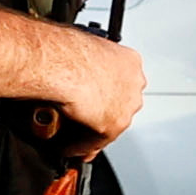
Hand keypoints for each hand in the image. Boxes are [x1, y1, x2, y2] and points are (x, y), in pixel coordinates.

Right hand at [48, 26, 147, 147]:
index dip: (104, 91)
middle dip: (103, 112)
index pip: (120, 81)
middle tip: (81, 118)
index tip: (92, 96)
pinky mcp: (112, 126)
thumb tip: (64, 63)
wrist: (62, 65)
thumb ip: (82, 60)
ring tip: (72, 137)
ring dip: (92, 131)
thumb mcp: (78, 46)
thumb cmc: (64, 51)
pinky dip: (80, 146)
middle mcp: (133, 83)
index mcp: (129, 61)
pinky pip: (95, 141)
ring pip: (109, 124)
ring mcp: (126, 106)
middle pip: (119, 104)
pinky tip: (67, 148)